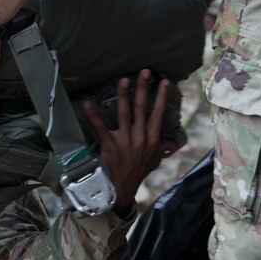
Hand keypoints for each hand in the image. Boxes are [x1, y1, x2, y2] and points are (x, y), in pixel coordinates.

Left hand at [83, 69, 176, 211]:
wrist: (124, 187)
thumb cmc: (139, 171)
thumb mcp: (155, 159)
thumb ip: (163, 147)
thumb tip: (172, 141)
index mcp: (153, 138)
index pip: (159, 114)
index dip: (162, 97)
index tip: (164, 82)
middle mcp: (141, 137)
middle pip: (142, 108)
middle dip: (143, 89)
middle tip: (144, 72)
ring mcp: (125, 140)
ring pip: (125, 113)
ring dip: (123, 95)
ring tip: (123, 79)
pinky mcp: (110, 144)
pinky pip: (101, 126)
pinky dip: (93, 114)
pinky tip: (88, 103)